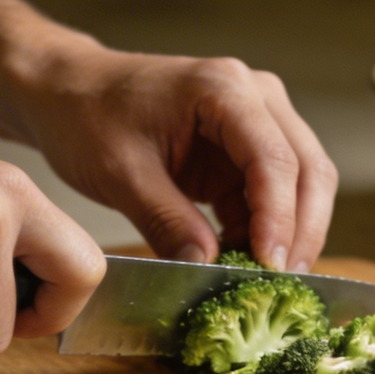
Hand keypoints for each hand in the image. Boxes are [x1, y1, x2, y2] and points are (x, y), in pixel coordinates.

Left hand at [10, 39, 337, 271]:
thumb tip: (207, 267)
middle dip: (301, 230)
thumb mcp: (121, 173)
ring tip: (267, 281)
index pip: (273, 159)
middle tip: (284, 284)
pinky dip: (264, 230)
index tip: (270, 266)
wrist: (68, 93)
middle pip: (307, 168)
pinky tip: (245, 263)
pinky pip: (271, 194)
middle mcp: (254, 96)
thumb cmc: (87, 116)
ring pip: (301, 182)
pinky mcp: (242, 149)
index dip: (279, 218)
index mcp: (224, 89)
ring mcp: (255, 120)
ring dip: (290, 233)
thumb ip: (167, 220)